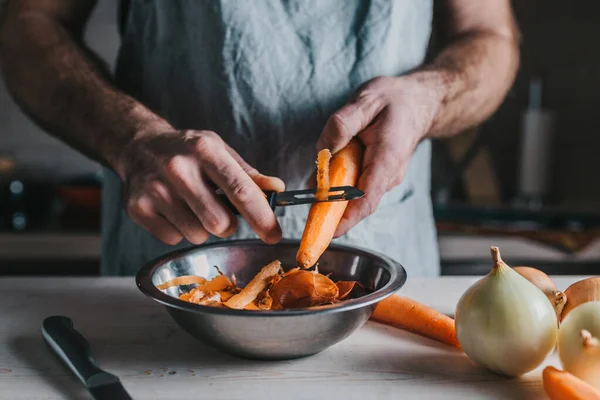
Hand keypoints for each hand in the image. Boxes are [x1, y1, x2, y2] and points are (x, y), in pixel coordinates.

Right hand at [118, 130, 284, 244]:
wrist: (138, 146)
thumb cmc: (187, 151)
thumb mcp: (219, 151)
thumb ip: (248, 174)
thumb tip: (277, 189)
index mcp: (205, 150)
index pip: (240, 190)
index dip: (261, 217)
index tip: (273, 234)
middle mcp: (178, 168)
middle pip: (220, 223)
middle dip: (228, 224)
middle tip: (219, 210)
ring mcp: (155, 189)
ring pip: (198, 235)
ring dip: (202, 228)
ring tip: (191, 206)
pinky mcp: (137, 208)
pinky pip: (174, 239)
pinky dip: (179, 230)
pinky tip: (172, 209)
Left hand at [316, 75, 441, 236]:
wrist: (418, 101)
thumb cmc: (393, 100)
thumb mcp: (365, 101)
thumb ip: (342, 124)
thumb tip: (323, 150)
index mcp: (386, 159)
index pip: (366, 200)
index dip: (345, 219)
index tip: (326, 231)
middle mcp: (388, 175)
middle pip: (357, 203)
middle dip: (330, 208)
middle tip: (306, 206)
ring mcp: (384, 178)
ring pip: (354, 194)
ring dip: (333, 191)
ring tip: (318, 179)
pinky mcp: (378, 176)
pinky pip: (356, 186)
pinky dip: (339, 183)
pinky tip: (329, 170)